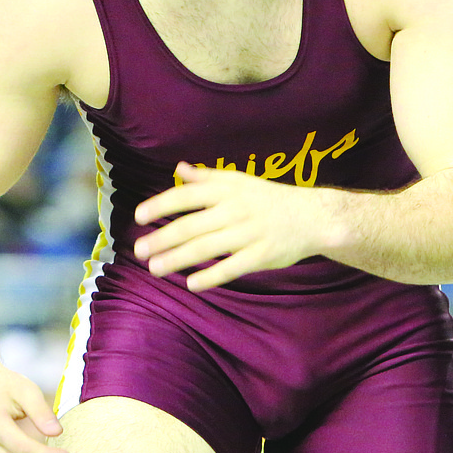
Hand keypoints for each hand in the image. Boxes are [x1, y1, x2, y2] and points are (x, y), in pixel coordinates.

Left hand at [133, 162, 335, 289]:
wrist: (313, 216)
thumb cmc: (268, 198)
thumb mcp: (239, 181)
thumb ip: (207, 178)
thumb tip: (179, 168)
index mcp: (225, 190)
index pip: (186, 196)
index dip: (161, 205)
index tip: (139, 216)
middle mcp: (234, 210)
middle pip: (191, 225)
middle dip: (162, 238)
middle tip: (139, 250)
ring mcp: (248, 233)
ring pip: (206, 248)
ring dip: (178, 259)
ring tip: (155, 269)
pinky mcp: (262, 255)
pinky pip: (232, 267)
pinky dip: (211, 276)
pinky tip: (191, 283)